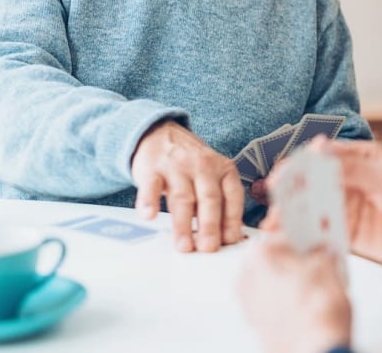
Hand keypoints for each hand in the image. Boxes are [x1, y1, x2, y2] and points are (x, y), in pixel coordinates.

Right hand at [131, 120, 243, 251]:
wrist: (160, 133)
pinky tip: (149, 216)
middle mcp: (203, 166)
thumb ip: (222, 202)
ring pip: (183, 198)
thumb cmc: (191, 164)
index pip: (232, 197)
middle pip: (209, 199)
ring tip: (184, 246)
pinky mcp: (152, 169)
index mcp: (223, 169)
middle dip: (210, 226)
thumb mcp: (213, 175)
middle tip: (208, 248)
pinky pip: (152, 187)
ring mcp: (177, 167)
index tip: (230, 242)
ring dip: (183, 224)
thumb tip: (231, 237)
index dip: (232, 220)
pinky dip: (149, 201)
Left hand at [238, 232, 350, 352]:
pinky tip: (305, 303)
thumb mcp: (329, 267)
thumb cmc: (317, 313)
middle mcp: (247, 277)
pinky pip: (270, 301)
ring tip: (315, 283)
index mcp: (261, 254)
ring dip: (288, 278)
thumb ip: (322, 252)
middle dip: (294, 258)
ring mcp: (249, 303)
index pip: (284, 232)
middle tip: (316, 260)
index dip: (304, 233)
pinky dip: (284, 299)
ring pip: (270, 280)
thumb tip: (322, 253)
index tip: (313, 235)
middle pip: (273, 257)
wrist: (315, 350)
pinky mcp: (255, 323)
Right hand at [266, 139, 381, 290]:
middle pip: (312, 182)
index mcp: (360, 157)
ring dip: (294, 214)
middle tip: (272, 204)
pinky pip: (321, 231)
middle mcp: (350, 180)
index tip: (280, 176)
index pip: (321, 156)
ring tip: (275, 226)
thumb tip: (318, 149)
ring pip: (312, 207)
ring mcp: (348, 207)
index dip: (298, 165)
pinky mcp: (348, 234)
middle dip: (290, 191)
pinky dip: (305, 234)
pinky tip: (291, 240)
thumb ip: (351, 167)